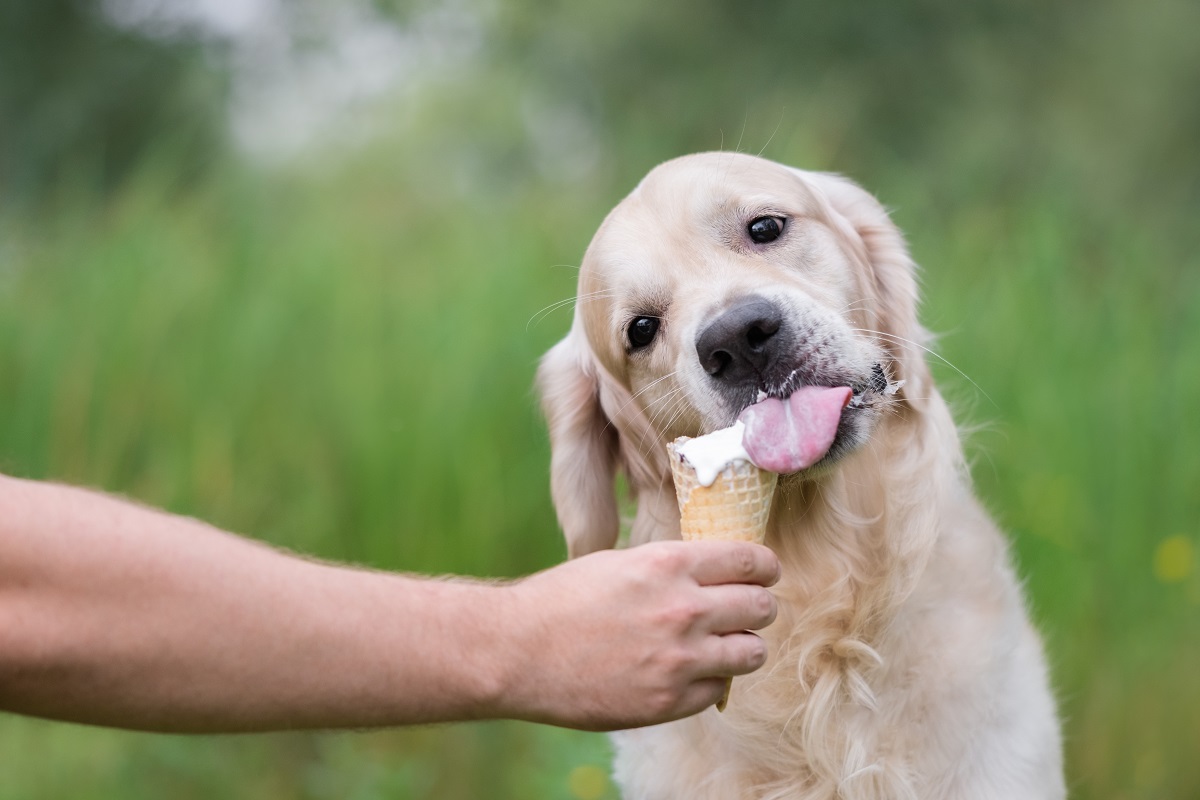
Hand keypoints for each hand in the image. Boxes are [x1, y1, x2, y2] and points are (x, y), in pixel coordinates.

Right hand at [495, 540, 779, 730]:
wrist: (516, 651)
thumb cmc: (561, 600)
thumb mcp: (621, 563)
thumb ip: (671, 568)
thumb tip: (713, 573)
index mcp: (669, 564)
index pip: (751, 561)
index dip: (764, 568)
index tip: (764, 574)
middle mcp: (683, 609)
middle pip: (762, 607)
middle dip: (759, 607)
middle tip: (747, 611)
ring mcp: (679, 659)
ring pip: (752, 653)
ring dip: (742, 647)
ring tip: (723, 646)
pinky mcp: (668, 700)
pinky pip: (718, 690)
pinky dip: (710, 681)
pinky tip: (686, 673)